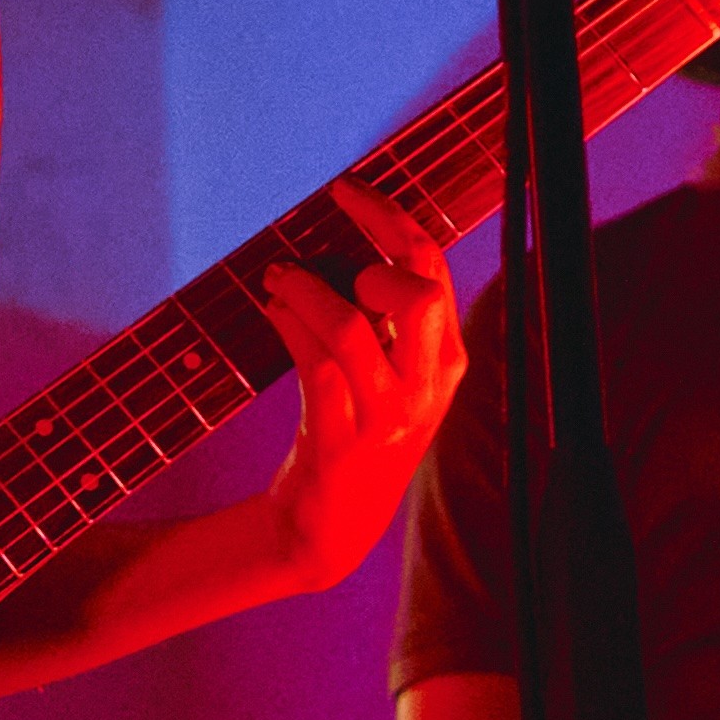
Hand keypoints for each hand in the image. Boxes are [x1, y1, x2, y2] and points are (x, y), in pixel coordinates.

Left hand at [260, 172, 462, 589]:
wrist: (328, 529)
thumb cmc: (350, 436)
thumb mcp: (386, 378)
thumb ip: (383, 321)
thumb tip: (341, 250)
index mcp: (447, 361)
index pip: (432, 267)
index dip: (390, 217)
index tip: (346, 189)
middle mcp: (428, 387)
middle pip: (417, 292)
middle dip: (368, 254)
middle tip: (330, 261)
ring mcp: (389, 417)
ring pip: (352, 328)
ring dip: (305, 291)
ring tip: (277, 278)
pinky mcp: (344, 442)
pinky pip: (316, 366)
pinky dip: (288, 325)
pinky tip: (271, 309)